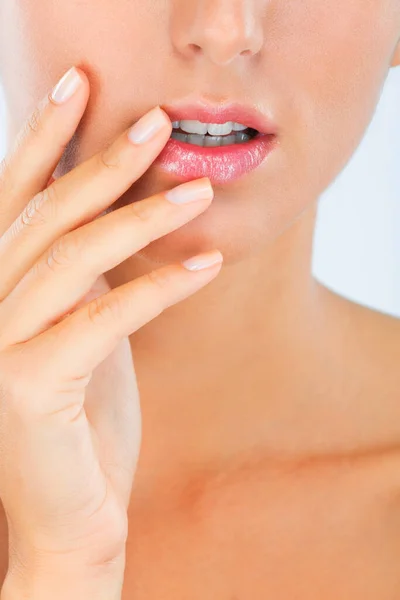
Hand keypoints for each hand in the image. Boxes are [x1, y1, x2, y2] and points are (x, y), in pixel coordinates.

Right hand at [0, 66, 221, 598]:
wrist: (70, 513)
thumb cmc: (81, 420)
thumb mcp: (84, 331)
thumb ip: (87, 277)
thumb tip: (123, 215)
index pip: (15, 198)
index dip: (43, 138)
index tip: (78, 85)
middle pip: (47, 217)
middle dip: (101, 162)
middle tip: (157, 123)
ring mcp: (0, 346)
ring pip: (74, 258)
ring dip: (143, 218)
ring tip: (200, 191)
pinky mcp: (32, 386)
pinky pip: (105, 318)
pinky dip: (159, 287)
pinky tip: (206, 264)